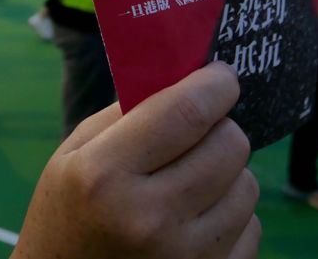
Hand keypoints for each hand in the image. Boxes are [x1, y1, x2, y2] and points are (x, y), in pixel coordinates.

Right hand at [12, 63, 259, 258]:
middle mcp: (149, 218)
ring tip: (193, 181)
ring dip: (228, 174)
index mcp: (105, 175)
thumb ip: (125, 113)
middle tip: (202, 130)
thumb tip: (186, 77)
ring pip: (248, 186)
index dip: (216, 84)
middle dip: (222, 127)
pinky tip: (197, 220)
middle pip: (230, 145)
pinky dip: (232, 217)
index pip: (187, 112)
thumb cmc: (65, 214)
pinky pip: (252, 229)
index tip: (221, 76)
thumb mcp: (73, 155)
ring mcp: (184, 257)